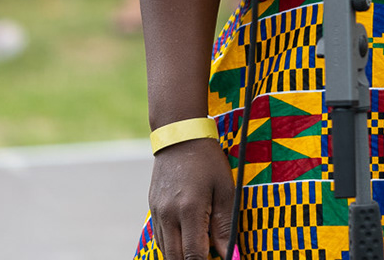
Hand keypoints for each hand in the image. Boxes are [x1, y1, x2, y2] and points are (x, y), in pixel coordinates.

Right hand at [147, 137, 233, 259]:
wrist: (180, 137)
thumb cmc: (208, 161)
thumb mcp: (225, 190)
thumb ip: (226, 226)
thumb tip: (231, 255)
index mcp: (189, 210)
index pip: (194, 255)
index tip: (219, 259)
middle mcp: (168, 216)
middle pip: (176, 259)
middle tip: (210, 255)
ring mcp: (157, 213)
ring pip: (166, 251)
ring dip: (181, 256)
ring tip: (201, 247)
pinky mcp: (152, 210)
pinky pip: (160, 238)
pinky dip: (173, 245)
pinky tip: (187, 239)